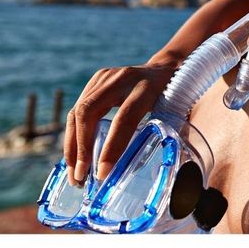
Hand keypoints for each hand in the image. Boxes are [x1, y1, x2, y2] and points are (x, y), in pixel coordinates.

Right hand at [62, 63, 175, 184]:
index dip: (111, 147)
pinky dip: (73, 136)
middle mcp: (122, 79)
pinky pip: (77, 110)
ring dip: (72, 146)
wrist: (164, 68)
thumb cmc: (173, 97)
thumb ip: (168, 136)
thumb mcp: (176, 113)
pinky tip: (74, 157)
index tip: (102, 175)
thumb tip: (163, 173)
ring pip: (77, 112)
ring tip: (74, 175)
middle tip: (79, 178)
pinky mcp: (95, 81)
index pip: (124, 118)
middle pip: (89, 112)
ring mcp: (105, 77)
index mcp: (147, 88)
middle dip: (81, 149)